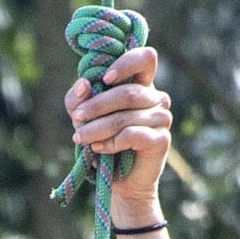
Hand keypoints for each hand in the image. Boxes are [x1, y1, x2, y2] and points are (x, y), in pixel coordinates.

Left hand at [67, 45, 170, 205]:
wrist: (120, 180)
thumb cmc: (102, 141)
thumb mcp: (83, 116)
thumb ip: (78, 98)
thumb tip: (84, 84)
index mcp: (141, 83)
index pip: (145, 58)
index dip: (125, 64)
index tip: (104, 79)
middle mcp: (156, 97)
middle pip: (128, 92)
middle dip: (97, 105)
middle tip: (77, 118)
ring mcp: (162, 118)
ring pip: (127, 116)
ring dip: (98, 127)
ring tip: (80, 137)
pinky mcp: (161, 140)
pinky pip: (133, 135)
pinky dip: (112, 141)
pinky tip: (99, 148)